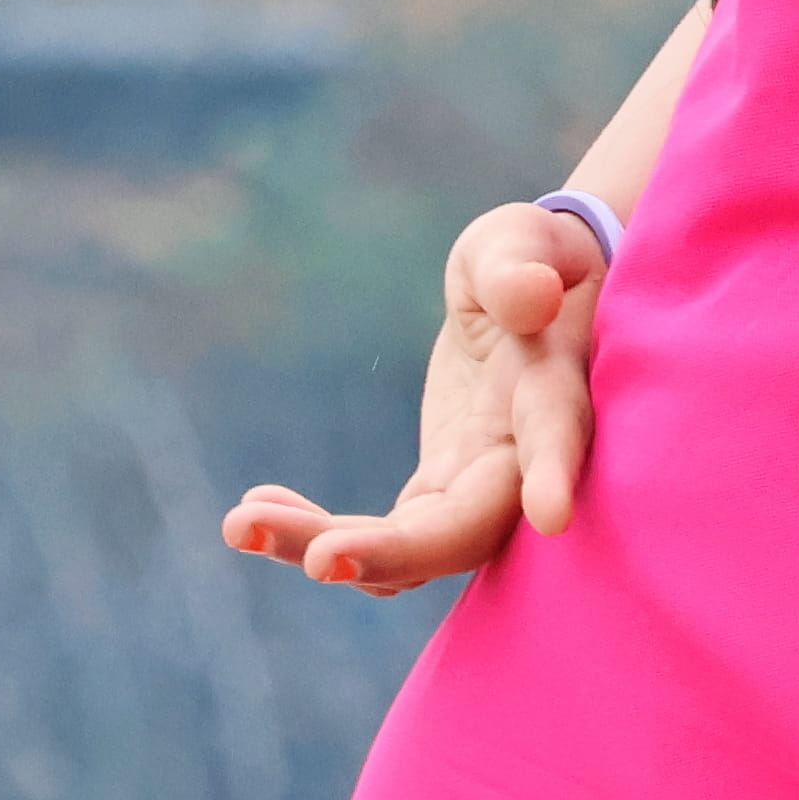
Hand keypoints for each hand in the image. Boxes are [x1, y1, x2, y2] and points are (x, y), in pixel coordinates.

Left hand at [225, 198, 611, 597]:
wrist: (531, 300)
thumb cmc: (531, 257)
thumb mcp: (522, 240)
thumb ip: (520, 263)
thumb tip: (532, 294)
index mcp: (552, 387)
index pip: (557, 431)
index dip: (555, 472)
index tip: (552, 515)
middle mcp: (523, 460)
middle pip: (470, 528)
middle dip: (397, 552)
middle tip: (319, 559)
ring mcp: (477, 488)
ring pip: (413, 550)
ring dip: (325, 549)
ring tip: (241, 524)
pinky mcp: (436, 496)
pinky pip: (379, 538)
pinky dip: (314, 533)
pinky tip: (251, 511)